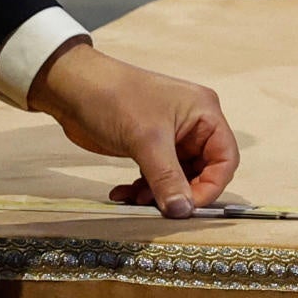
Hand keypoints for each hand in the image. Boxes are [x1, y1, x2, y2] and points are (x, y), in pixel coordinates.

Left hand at [31, 42, 238, 218]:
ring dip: (157, 194)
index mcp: (204, 113)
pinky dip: (142, 188)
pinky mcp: (149, 146)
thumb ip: (167, 178)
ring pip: (177, 178)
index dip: (211, 187)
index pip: (225, 159)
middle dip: (180, 192)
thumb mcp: (146, 140)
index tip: (189, 206)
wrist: (72, 87)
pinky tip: (122, 193)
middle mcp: (192, 125)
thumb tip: (183, 211)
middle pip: (203, 172)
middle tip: (158, 206)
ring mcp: (170, 137)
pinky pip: (157, 176)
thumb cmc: (115, 97)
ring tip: (134, 198)